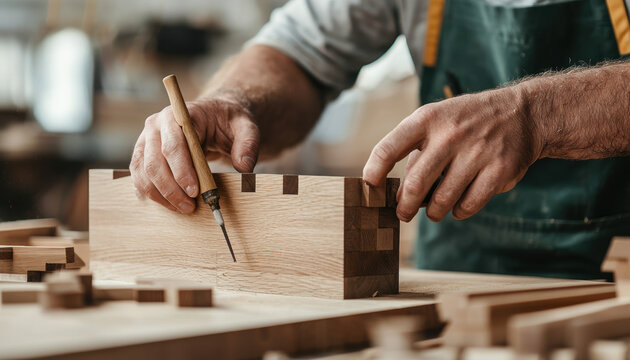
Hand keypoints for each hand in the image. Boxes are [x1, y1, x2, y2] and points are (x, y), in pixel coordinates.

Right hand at [130, 97, 259, 212]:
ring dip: (161, 195)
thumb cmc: (228, 122)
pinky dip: (150, 192)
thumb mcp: (246, 127)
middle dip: (171, 189)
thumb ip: (248, 143)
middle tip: (190, 206)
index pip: (174, 144)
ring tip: (183, 208)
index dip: (181, 170)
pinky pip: (139, 176)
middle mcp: (157, 124)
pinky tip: (165, 203)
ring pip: (144, 172)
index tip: (194, 191)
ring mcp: (146, 138)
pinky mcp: (143, 153)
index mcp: (180, 114)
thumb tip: (244, 167)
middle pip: (154, 161)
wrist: (214, 117)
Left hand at [362, 86, 542, 221]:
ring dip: (433, 212)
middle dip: (404, 207)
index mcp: (427, 119)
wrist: (522, 114)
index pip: (389, 149)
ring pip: (442, 200)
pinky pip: (469, 205)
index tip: (369, 187)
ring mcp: (477, 152)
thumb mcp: (436, 122)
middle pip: (416, 184)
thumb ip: (414, 154)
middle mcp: (450, 134)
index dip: (374, 172)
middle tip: (402, 214)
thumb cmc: (466, 122)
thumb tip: (395, 195)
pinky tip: (457, 207)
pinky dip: (459, 212)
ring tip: (432, 211)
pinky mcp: (499, 169)